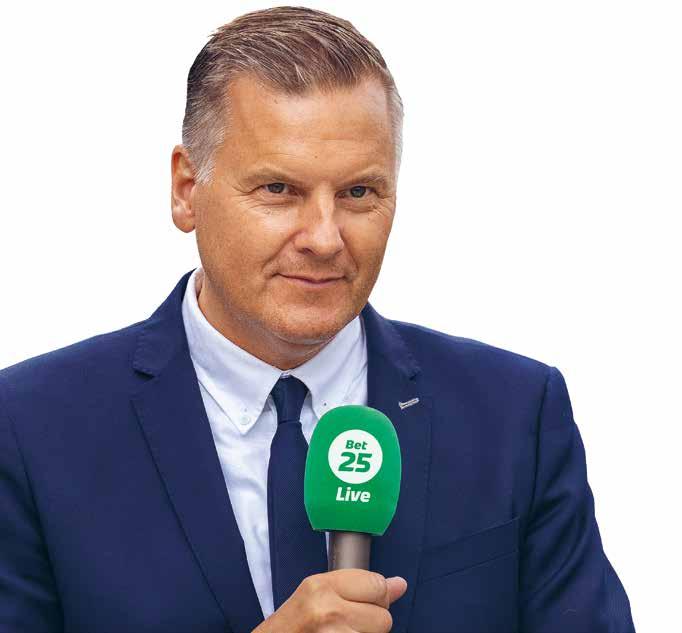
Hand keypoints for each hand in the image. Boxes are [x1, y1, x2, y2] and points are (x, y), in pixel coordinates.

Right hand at [252, 569, 407, 632]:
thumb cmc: (292, 623)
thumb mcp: (317, 593)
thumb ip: (358, 585)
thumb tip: (399, 584)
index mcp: (322, 586)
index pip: (377, 585)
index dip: (378, 595)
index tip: (369, 600)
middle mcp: (328, 611)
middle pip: (383, 618)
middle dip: (372, 621)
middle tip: (348, 623)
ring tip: (341, 632)